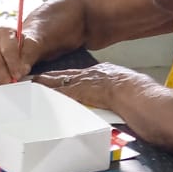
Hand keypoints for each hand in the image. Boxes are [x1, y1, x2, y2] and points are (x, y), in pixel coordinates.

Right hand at [0, 26, 35, 86]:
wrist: (21, 47)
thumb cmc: (26, 46)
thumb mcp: (32, 47)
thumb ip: (27, 58)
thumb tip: (20, 71)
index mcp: (4, 32)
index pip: (6, 50)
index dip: (13, 64)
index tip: (20, 74)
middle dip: (4, 75)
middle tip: (13, 82)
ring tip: (8, 84)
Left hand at [30, 63, 152, 111]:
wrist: (138, 95)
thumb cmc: (142, 95)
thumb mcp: (131, 88)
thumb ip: (123, 92)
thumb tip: (128, 98)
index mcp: (106, 73)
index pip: (81, 75)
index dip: (69, 77)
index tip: (59, 78)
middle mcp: (92, 74)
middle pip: (66, 75)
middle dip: (50, 78)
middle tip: (35, 78)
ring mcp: (85, 83)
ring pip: (58, 82)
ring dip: (44, 84)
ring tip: (30, 85)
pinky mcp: (78, 92)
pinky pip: (57, 91)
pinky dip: (46, 92)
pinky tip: (36, 93)